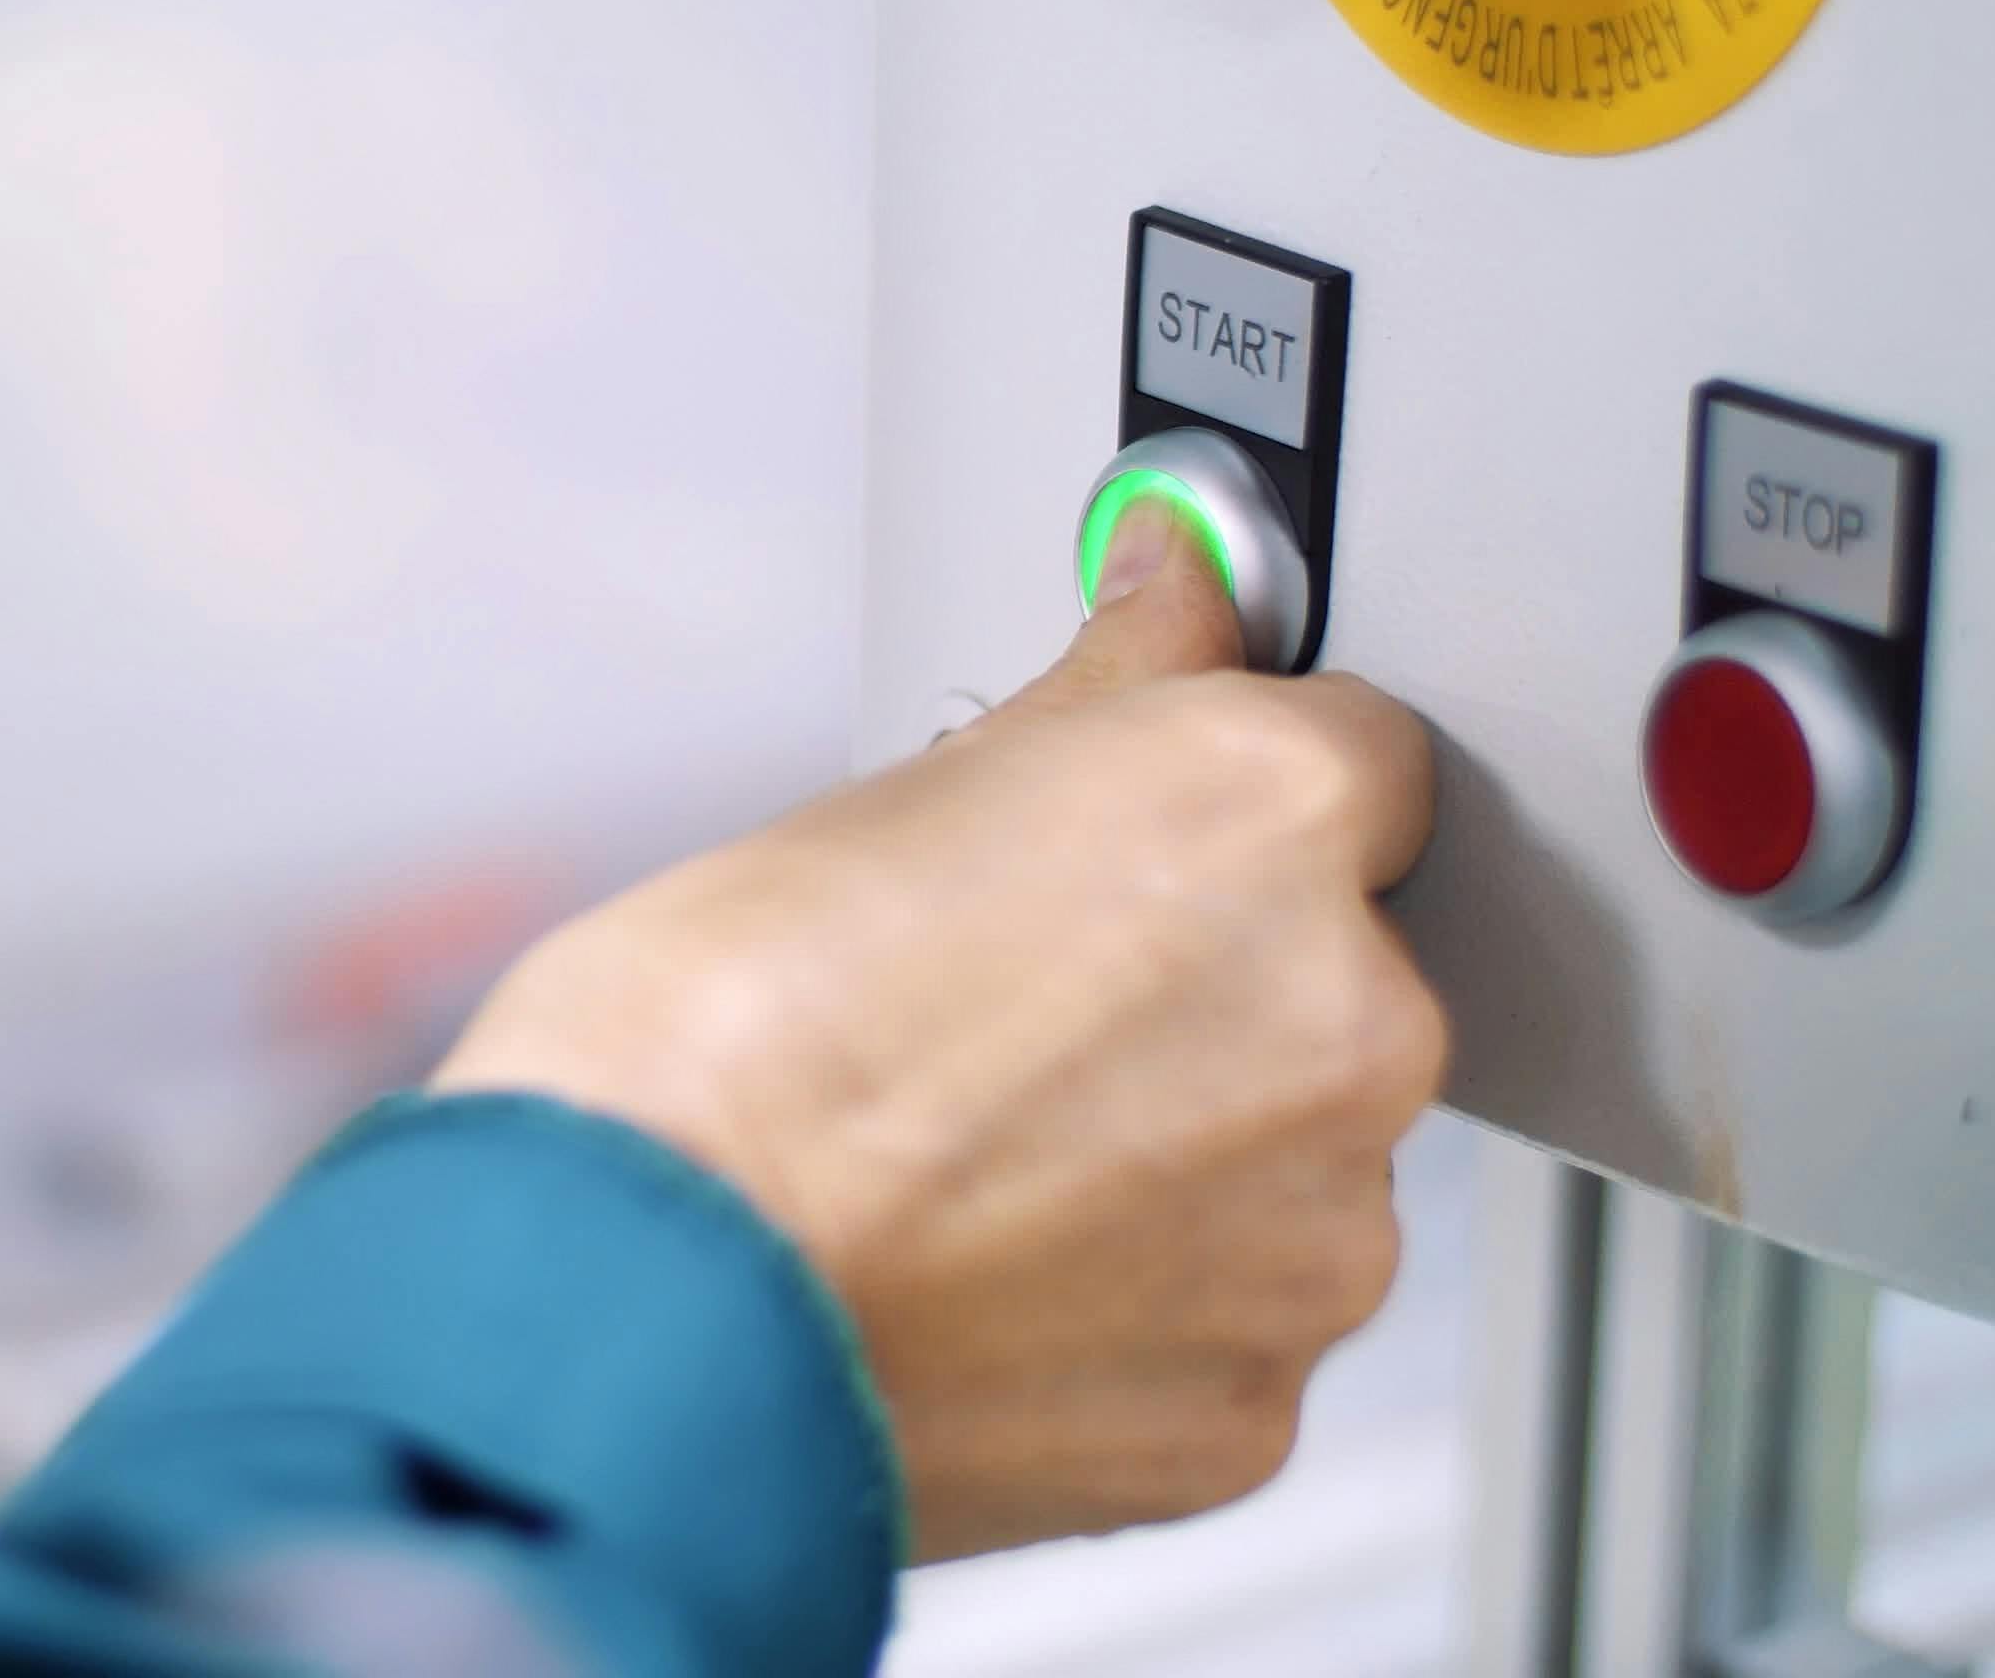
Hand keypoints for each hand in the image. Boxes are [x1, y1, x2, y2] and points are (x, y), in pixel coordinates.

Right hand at [430, 502, 1443, 1560]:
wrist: (636, 1297)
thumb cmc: (719, 1041)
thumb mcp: (907, 785)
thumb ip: (1113, 684)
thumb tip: (1182, 589)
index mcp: (1270, 817)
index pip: (1359, 763)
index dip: (1232, 803)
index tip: (1151, 842)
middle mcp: (1344, 1022)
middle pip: (1334, 980)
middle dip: (1203, 995)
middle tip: (1006, 1017)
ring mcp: (1312, 1235)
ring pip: (1286, 1167)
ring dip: (1175, 1159)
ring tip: (971, 1159)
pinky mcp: (1251, 1406)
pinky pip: (1228, 1329)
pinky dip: (1133, 1314)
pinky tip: (984, 1271)